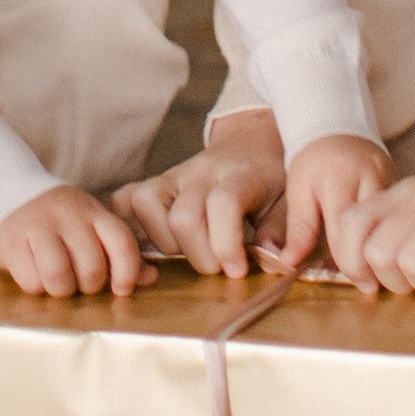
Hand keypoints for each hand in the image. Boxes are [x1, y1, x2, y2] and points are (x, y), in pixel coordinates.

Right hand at [0, 182, 149, 298]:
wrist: (11, 193)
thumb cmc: (61, 223)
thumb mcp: (93, 229)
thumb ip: (121, 254)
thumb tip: (151, 278)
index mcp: (95, 213)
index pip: (122, 242)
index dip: (127, 272)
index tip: (121, 289)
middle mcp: (68, 215)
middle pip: (91, 269)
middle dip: (87, 287)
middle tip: (78, 280)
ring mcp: (38, 225)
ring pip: (60, 278)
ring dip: (60, 291)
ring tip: (57, 282)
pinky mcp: (11, 240)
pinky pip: (31, 281)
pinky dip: (35, 287)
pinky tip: (34, 273)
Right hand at [118, 107, 282, 277]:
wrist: (250, 144)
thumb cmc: (270, 179)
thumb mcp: (288, 200)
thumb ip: (281, 230)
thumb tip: (274, 261)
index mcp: (239, 175)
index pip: (223, 204)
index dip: (227, 244)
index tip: (237, 270)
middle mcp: (201, 172)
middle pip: (183, 216)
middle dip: (199, 255)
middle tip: (218, 267)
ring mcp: (174, 175)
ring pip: (147, 204)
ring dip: (165, 242)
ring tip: (189, 252)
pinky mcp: (155, 182)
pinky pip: (126, 198)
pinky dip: (130, 222)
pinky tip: (152, 240)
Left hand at [271, 132, 393, 271]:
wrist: (338, 126)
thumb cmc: (314, 161)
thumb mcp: (299, 188)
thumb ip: (298, 227)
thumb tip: (289, 263)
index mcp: (340, 177)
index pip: (346, 228)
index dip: (347, 260)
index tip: (348, 281)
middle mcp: (371, 176)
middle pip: (376, 226)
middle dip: (372, 258)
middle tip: (367, 284)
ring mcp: (392, 178)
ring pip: (395, 222)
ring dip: (386, 247)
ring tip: (379, 271)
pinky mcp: (403, 183)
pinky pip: (402, 214)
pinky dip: (395, 233)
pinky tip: (388, 249)